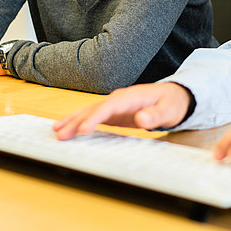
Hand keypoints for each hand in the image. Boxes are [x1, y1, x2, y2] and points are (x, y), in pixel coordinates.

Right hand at [53, 82, 191, 139]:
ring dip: (73, 122)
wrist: (174, 96)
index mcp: (130, 97)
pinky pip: (93, 117)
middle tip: (61, 134)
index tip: (84, 129)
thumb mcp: (169, 110)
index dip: (95, 117)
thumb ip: (156, 115)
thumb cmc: (172, 103)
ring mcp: (114, 105)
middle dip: (76, 121)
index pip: (109, 106)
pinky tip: (68, 129)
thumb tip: (142, 119)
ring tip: (57, 132)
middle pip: (94, 109)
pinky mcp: (113, 113)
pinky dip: (79, 123)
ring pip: (89, 112)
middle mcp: (118, 99)